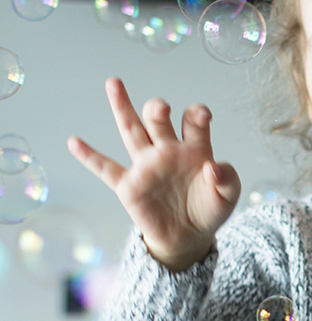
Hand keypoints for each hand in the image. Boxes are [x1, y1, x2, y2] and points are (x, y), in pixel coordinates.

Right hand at [67, 77, 240, 271]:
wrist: (189, 236)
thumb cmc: (209, 209)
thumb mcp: (228, 197)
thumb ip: (228, 179)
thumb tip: (213, 166)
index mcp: (194, 147)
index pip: (193, 121)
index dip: (197, 114)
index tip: (201, 117)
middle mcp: (167, 150)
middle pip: (157, 120)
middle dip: (157, 110)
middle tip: (161, 108)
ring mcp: (146, 165)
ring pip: (131, 131)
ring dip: (122, 107)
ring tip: (114, 83)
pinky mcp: (129, 186)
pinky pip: (106, 169)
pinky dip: (89, 157)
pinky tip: (74, 142)